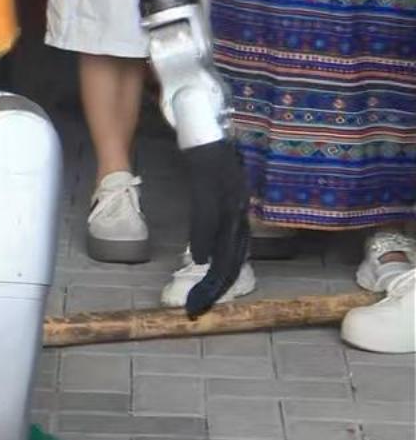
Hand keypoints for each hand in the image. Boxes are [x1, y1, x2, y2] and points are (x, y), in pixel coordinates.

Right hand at [180, 140, 249, 317]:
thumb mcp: (224, 197)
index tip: (211, 299)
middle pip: (233, 253)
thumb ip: (221, 222)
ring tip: (202, 291)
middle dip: (219, 283)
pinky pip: (209, 219)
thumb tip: (211, 253)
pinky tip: (198, 256)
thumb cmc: (215, 166)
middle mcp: (239, 209)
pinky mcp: (213, 187)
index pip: (237, 253)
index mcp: (241, 214)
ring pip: (224, 241)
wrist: (208, 134)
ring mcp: (228, 198)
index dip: (226, 278)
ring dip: (214, 269)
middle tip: (200, 305)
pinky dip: (203, 239)